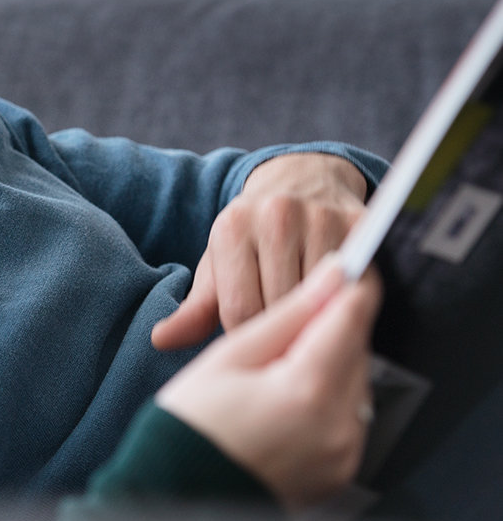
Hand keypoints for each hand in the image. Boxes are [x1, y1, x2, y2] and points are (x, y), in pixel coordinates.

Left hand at [152, 153, 367, 350]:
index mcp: (231, 227)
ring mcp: (321, 217)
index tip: (254, 337)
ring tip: (308, 319)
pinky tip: (336, 304)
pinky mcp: (360, 224)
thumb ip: (194, 308)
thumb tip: (160, 340)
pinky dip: (346, 302)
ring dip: (316, 317)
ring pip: (319, 298)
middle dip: (282, 328)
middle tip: (285, 335)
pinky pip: (355, 283)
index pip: (240, 310)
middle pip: (281, 306)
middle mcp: (275, 216)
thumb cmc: (252, 235)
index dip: (248, 334)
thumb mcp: (219, 265)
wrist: (301, 180)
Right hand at [154, 259, 381, 510]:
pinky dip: (330, 397)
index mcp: (307, 390)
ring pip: (356, 381)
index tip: (343, 264)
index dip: (347, 284)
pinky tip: (290, 394)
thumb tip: (330, 276)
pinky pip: (349, 417)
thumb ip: (288, 315)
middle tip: (299, 312)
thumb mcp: (230, 356)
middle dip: (335, 324)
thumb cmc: (190, 421)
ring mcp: (344, 454)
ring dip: (333, 360)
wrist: (177, 492)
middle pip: (357, 348)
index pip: (350, 316)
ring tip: (284, 360)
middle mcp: (338, 425)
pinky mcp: (341, 471)